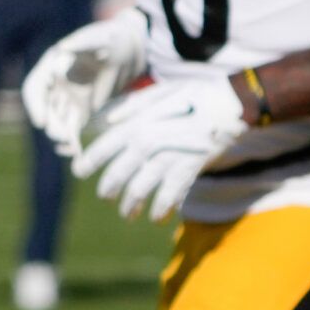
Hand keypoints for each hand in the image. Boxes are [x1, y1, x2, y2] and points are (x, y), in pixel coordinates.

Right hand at [22, 8, 147, 157]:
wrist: (130, 48)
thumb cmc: (111, 37)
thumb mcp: (98, 38)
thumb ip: (81, 44)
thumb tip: (63, 48)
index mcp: (51, 65)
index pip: (34, 89)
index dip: (35, 106)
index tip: (41, 123)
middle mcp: (56, 84)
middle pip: (45, 110)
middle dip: (51, 126)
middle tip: (63, 139)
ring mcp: (69, 97)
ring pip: (58, 122)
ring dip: (61, 136)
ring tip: (73, 149)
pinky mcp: (83, 109)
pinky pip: (73, 128)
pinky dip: (73, 140)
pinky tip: (78, 152)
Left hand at [73, 77, 247, 221]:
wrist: (232, 105)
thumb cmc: (194, 96)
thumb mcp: (160, 92)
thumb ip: (134, 106)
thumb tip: (110, 120)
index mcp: (139, 122)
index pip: (107, 144)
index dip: (91, 159)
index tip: (78, 171)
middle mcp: (149, 141)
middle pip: (121, 171)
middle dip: (109, 188)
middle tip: (104, 197)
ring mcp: (169, 156)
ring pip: (141, 188)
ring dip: (132, 204)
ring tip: (127, 215)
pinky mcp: (189, 169)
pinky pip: (170, 194)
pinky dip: (161, 208)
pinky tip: (157, 217)